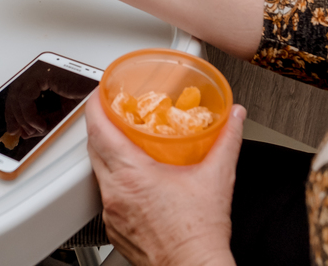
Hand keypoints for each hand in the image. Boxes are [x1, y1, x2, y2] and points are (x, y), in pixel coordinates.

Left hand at [5, 65, 98, 137]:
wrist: (101, 94)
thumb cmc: (85, 99)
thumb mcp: (59, 115)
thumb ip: (42, 122)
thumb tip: (25, 132)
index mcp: (43, 76)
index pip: (19, 93)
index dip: (13, 112)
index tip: (14, 127)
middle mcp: (41, 70)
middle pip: (15, 92)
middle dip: (14, 116)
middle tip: (17, 131)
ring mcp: (41, 70)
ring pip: (18, 95)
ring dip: (23, 118)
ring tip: (35, 129)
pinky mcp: (44, 74)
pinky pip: (26, 97)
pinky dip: (29, 114)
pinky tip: (40, 124)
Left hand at [86, 96, 242, 265]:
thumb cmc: (200, 234)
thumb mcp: (217, 177)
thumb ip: (227, 140)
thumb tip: (234, 118)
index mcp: (132, 175)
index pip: (99, 129)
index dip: (96, 105)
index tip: (101, 93)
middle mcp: (115, 193)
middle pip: (93, 148)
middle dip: (100, 125)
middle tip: (114, 112)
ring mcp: (112, 212)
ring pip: (98, 172)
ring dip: (106, 154)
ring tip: (124, 142)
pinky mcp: (115, 228)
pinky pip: (107, 196)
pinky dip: (114, 180)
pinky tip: (133, 180)